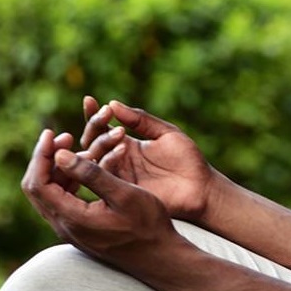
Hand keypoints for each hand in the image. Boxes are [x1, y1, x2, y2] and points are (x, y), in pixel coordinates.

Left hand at [22, 129, 177, 267]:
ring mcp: (71, 230)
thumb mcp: (124, 195)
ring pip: (48, 194)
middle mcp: (64, 226)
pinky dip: (67, 180)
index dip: (42, 155)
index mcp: (72, 218)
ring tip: (77, 148)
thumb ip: (92, 175)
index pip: (38, 183)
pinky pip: (62, 201)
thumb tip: (61, 155)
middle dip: (46, 159)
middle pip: (36, 188)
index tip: (53, 132)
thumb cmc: (148, 226)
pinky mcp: (80, 230)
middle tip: (64, 137)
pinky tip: (86, 168)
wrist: (159, 257)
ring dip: (57, 169)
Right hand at [78, 97, 216, 221]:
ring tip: (120, 132)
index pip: (101, 128)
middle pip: (92, 142)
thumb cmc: (187, 159)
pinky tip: (122, 148)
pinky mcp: (122, 191)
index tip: (89, 99)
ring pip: (95, 158)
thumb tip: (113, 103)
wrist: (201, 188)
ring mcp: (118, 176)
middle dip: (95, 125)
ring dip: (101, 142)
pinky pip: (106, 176)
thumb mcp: (165, 133)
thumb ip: (140, 120)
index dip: (93, 115)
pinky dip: (109, 160)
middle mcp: (117, 160)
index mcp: (126, 144)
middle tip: (106, 114)